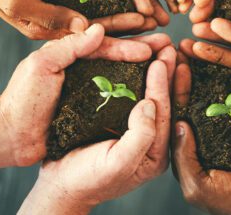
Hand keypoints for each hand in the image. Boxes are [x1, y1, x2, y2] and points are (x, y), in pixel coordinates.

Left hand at [0, 24, 170, 167]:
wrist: (10, 136)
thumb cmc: (22, 99)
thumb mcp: (42, 65)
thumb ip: (69, 45)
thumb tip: (98, 28)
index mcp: (68, 51)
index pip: (104, 41)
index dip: (130, 40)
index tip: (154, 42)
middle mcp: (79, 65)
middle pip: (117, 50)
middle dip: (143, 45)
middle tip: (169, 42)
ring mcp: (85, 86)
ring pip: (120, 70)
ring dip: (144, 65)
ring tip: (167, 60)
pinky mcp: (88, 106)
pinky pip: (116, 93)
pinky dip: (135, 88)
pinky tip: (152, 88)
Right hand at [19, 44, 176, 213]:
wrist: (60, 185)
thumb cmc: (87, 179)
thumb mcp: (117, 163)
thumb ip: (140, 136)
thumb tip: (150, 103)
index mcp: (156, 153)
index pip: (165, 113)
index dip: (164, 85)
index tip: (162, 60)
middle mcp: (150, 140)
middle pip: (165, 102)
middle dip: (169, 73)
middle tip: (169, 45)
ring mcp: (135, 130)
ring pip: (152, 96)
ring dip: (158, 71)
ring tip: (160, 47)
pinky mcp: (120, 122)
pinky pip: (134, 96)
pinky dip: (138, 76)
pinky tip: (136, 58)